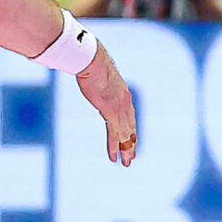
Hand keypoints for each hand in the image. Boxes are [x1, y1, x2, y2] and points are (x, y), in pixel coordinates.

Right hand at [77, 43, 139, 165]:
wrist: (91, 59)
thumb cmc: (90, 62)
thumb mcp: (97, 73)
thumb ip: (96, 79)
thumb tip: (88, 75)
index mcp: (123, 94)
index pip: (130, 115)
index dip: (131, 128)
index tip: (132, 138)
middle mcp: (125, 102)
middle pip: (130, 127)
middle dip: (131, 142)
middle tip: (132, 156)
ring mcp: (118, 107)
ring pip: (125, 134)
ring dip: (126, 149)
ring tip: (127, 162)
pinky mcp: (110, 111)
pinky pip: (114, 133)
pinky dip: (115, 146)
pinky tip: (114, 157)